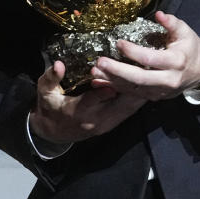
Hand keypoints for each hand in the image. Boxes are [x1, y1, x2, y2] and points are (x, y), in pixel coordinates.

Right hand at [28, 61, 146, 143]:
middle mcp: (96, 120)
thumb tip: (58, 65)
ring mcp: (107, 124)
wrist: (54, 133)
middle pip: (120, 103)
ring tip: (154, 74)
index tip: (120, 68)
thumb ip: (51, 78)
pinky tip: (149, 86)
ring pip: (129, 108)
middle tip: (148, 68)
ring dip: (140, 93)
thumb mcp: (45, 92)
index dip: (109, 83)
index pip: (97, 97)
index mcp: (79, 111)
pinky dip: (138, 99)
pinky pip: (129, 111)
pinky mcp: (113, 124)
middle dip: (133, 86)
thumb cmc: (50, 108)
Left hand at [90, 11, 199, 100]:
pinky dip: (116, 88)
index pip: (150, 59)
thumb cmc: (190, 47)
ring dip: (112, 81)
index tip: (118, 43)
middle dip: (117, 71)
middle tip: (100, 62)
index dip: (133, 52)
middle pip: (139, 78)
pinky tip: (101, 82)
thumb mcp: (185, 31)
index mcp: (176, 62)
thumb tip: (159, 14)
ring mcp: (161, 91)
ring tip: (95, 71)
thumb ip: (172, 23)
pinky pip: (133, 94)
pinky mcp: (155, 96)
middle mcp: (168, 80)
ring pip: (134, 89)